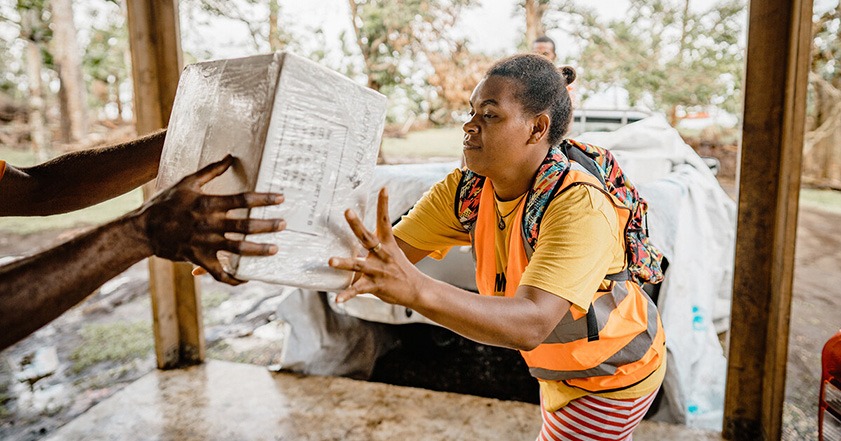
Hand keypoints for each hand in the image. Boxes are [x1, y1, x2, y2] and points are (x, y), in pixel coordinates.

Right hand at [135, 155, 285, 284]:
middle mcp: (210, 224)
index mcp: (209, 204)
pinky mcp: (199, 259)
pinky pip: (219, 273)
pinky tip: (246, 278)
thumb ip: (211, 170)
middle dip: (267, 225)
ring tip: (275, 249)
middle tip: (283, 224)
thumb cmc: (165, 203)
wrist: (144, 229)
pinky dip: (233, 278)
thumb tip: (230, 156)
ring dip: (258, 250)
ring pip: (238, 249)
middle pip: (245, 226)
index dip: (264, 199)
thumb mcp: (187, 182)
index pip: (242, 200)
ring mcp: (205, 243)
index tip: (280, 199)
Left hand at [329, 187, 428, 304]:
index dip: (384, 204)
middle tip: (347, 211)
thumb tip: (359, 231)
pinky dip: (347, 296)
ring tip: (330, 261)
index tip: (383, 187)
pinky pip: (358, 290)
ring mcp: (378, 271)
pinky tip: (337, 300)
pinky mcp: (375, 286)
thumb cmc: (400, 269)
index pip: (385, 220)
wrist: (417, 290)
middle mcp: (382, 255)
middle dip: (356, 225)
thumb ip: (374, 243)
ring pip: (358, 265)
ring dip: (344, 263)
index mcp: (387, 244)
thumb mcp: (391, 252)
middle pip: (367, 237)